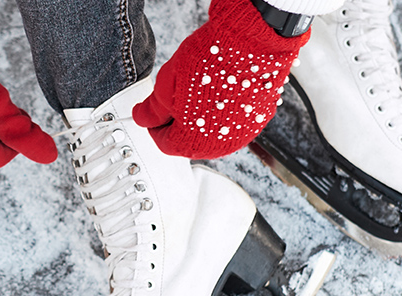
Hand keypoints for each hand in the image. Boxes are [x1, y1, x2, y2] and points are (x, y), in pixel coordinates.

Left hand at [133, 0, 308, 158]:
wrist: (250, 42)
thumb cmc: (211, 61)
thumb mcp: (166, 85)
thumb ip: (152, 111)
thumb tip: (143, 118)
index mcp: (190, 142)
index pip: (164, 143)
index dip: (156, 125)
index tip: (156, 112)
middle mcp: (219, 146)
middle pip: (189, 141)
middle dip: (179, 122)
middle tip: (178, 97)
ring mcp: (242, 134)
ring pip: (212, 132)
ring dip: (202, 116)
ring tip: (200, 90)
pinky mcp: (258, 120)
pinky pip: (233, 122)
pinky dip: (224, 110)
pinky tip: (220, 89)